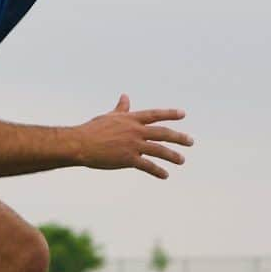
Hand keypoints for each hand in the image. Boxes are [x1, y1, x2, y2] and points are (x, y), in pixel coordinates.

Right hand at [77, 93, 192, 178]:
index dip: (170, 114)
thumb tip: (125, 96)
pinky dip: (157, 171)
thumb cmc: (92, 129)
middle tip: (191, 141)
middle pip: (162, 133)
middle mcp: (135, 130)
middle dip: (178, 137)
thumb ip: (121, 109)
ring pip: (159, 149)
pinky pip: (147, 165)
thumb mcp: (109, 116)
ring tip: (182, 160)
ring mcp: (133, 144)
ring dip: (172, 155)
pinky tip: (165, 175)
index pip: (155, 115)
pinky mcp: (128, 158)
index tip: (183, 114)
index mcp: (131, 119)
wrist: (80, 143)